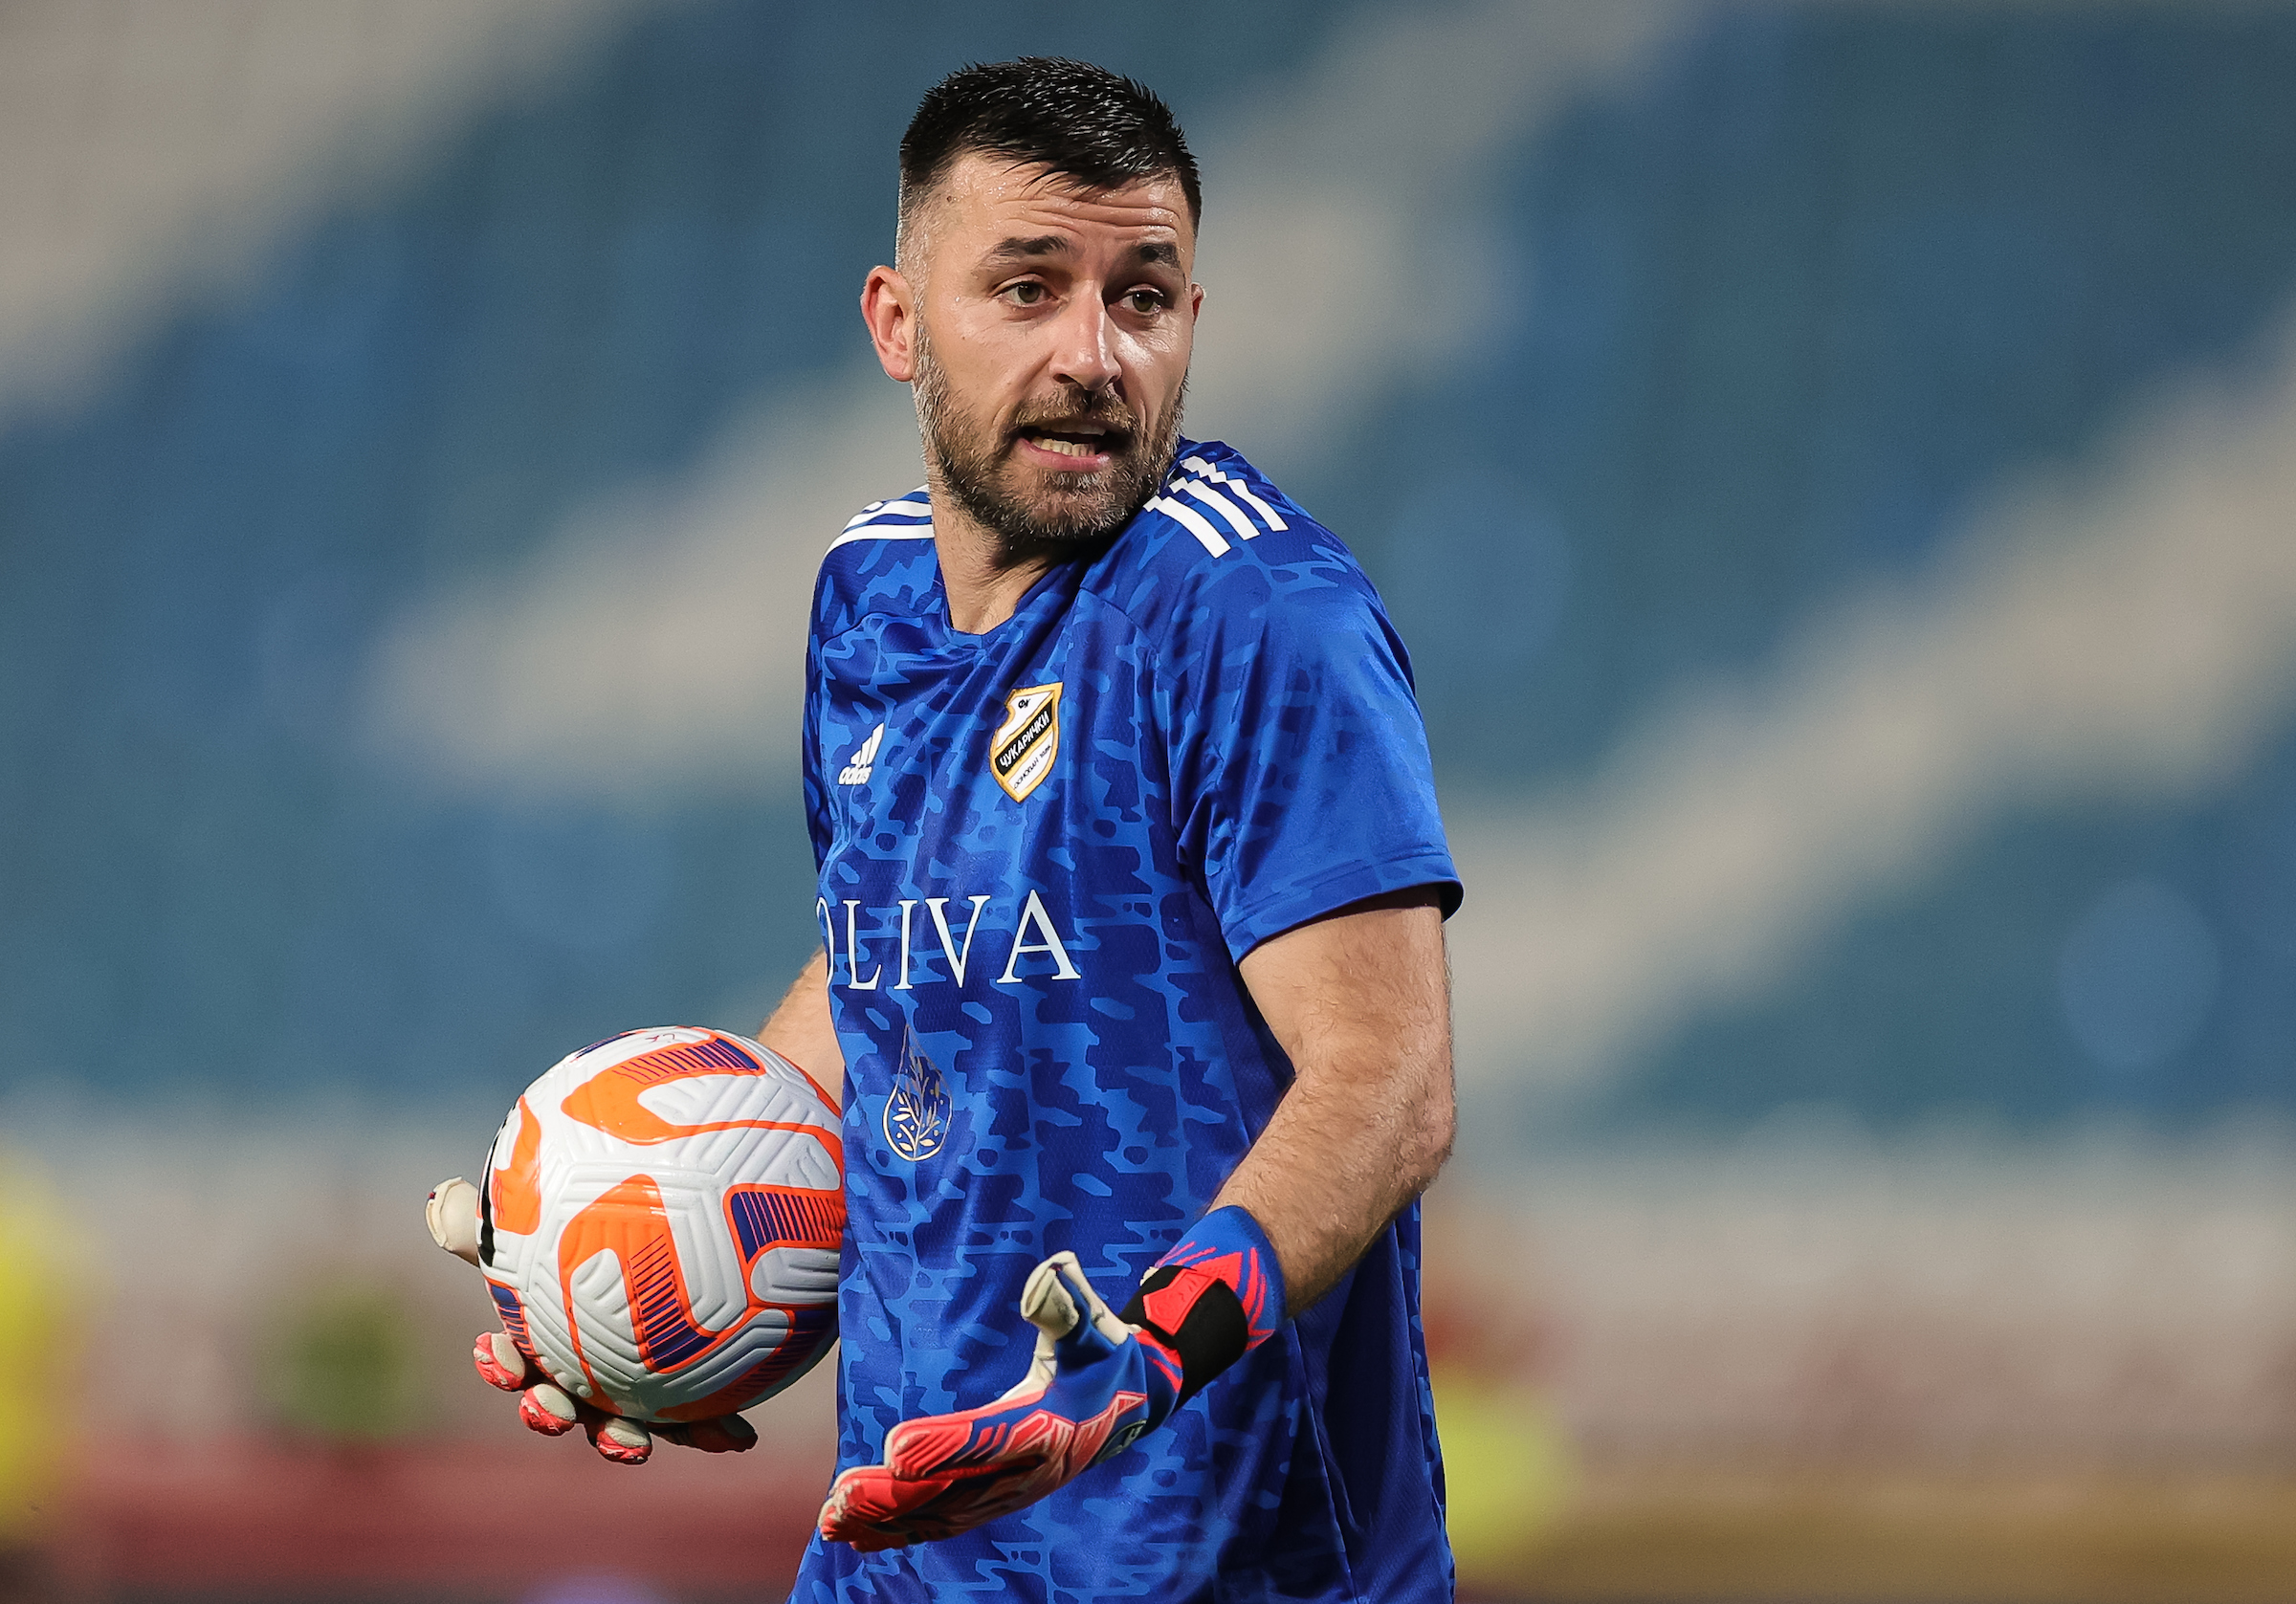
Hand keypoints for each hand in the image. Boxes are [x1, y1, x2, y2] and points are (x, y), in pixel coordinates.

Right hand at [425, 1176, 757, 1465]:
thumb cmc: (593, 1220)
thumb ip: (499, 1214)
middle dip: (548, 1415)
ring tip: (634, 1445)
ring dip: (621, 1440)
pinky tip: (739, 1436)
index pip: (511, 1354)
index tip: (499, 1356)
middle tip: (551, 1412)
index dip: (501, 1363)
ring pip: (622, 1423)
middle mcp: (583, 1368)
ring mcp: (634, 1383)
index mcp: (544, 1334)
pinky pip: (698, 1416)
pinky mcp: (688, 1389)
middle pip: (558, 1402)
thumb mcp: (545, 1216)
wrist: (680, 1218)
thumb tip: (439, 1196)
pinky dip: (713, 1429)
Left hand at [818, 1208, 1282, 1550]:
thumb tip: (1052, 1270)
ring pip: (942, 1514)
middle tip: (841, 1496)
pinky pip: (947, 1521)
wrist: (1131, 1402)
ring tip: (835, 1521)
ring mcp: (1012, 1491)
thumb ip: (1071, 1300)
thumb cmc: (1105, 1354)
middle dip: (894, 1496)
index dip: (940, 1445)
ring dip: (888, 1520)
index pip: (987, 1438)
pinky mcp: (999, 1498)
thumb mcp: (1098, 1323)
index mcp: (1046, 1425)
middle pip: (952, 1488)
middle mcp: (1028, 1469)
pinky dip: (904, 1531)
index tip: (892, 1449)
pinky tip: (861, 1535)